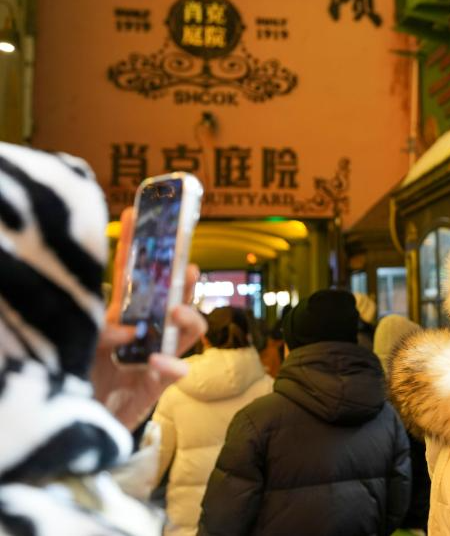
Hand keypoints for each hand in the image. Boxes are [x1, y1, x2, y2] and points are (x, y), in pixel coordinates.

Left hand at [92, 207, 206, 429]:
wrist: (77, 422)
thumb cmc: (76, 376)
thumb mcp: (79, 345)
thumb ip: (102, 333)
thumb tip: (130, 329)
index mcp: (122, 314)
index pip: (132, 272)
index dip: (136, 242)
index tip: (137, 212)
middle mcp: (144, 330)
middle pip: (174, 297)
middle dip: (184, 280)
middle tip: (186, 269)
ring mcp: (155, 354)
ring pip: (189, 329)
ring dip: (189, 317)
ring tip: (176, 314)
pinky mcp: (157, 384)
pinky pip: (177, 371)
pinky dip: (171, 365)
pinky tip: (158, 361)